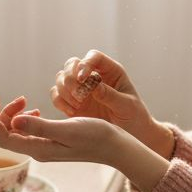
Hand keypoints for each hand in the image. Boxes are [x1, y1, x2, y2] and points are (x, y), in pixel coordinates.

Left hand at [0, 93, 168, 191]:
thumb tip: (14, 121)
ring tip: (23, 100)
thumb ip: (40, 126)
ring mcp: (45, 147)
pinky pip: (29, 131)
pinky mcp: (52, 142)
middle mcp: (39, 150)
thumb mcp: (68, 128)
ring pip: (17, 131)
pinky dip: (26, 118)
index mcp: (40, 149)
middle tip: (8, 96)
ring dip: (14, 114)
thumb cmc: (96, 136)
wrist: (117, 147)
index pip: (4, 137)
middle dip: (1, 114)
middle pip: (7, 133)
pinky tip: (34, 109)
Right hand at [51, 50, 173, 157]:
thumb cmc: (134, 117)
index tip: (82, 78)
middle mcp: (93, 76)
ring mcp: (81, 89)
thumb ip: (110, 95)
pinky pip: (57, 95)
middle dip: (71, 78)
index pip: (94, 57)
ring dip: (64, 90)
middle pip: (72, 64)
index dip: (85, 64)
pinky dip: (60, 101)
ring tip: (78, 105)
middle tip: (80, 96)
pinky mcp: (72, 103)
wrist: (131, 134)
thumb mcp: (126, 106)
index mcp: (110, 71)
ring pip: (61, 77)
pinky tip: (72, 112)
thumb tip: (93, 85)